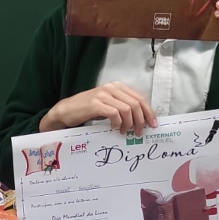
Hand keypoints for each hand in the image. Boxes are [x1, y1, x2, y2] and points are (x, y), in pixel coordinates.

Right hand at [40, 82, 155, 134]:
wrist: (66, 111)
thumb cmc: (87, 110)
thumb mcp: (107, 105)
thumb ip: (122, 108)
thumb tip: (140, 119)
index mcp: (117, 87)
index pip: (140, 98)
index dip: (149, 112)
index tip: (152, 124)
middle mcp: (111, 88)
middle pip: (136, 103)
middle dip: (141, 120)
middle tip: (139, 132)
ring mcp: (103, 95)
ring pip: (127, 109)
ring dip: (129, 124)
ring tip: (125, 132)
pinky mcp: (95, 104)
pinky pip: (114, 113)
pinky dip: (118, 123)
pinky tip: (115, 128)